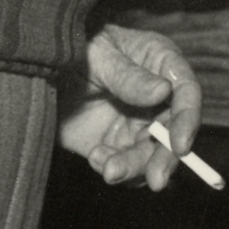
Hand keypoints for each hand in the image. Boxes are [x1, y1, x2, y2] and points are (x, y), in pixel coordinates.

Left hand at [59, 25, 201, 189]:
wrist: (41, 69)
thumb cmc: (74, 47)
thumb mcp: (98, 54)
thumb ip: (128, 75)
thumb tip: (163, 91)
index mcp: (161, 64)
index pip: (186, 92)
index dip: (188, 119)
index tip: (179, 145)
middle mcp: (158, 98)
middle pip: (174, 132)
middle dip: (165, 158)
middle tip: (156, 181)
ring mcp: (138, 123)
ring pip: (151, 155)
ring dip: (135, 168)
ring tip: (109, 170)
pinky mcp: (118, 144)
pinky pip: (127, 166)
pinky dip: (114, 168)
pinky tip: (95, 156)